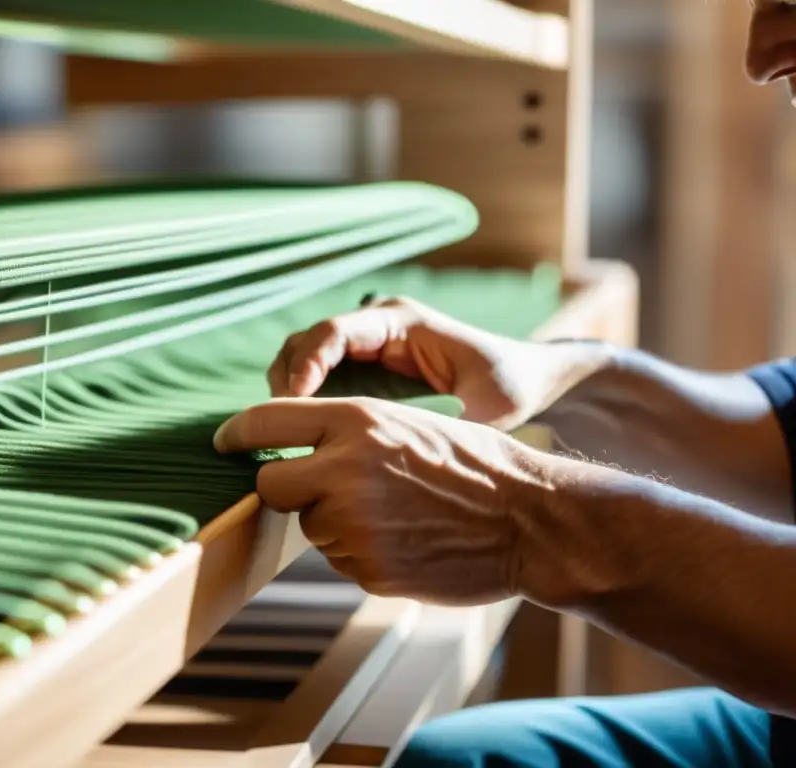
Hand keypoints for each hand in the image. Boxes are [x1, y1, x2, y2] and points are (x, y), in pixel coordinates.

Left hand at [213, 396, 554, 604]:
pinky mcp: (368, 569)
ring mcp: (354, 523)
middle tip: (326, 489)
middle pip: (270, 484)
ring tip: (396, 514)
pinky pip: (341, 559)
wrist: (530, 519)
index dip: (237, 434)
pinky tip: (406, 540)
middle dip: (288, 488)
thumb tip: (292, 450)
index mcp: (357, 420)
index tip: (225, 441)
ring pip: (310, 526)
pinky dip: (363, 552)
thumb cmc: (473, 464)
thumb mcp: (410, 423)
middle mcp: (344, 468)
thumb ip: (348, 432)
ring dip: (336, 523)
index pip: (266, 420)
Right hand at [268, 297, 607, 430]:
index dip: (306, 365)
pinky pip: (318, 379)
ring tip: (291, 436)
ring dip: (290, 392)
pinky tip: (309, 439)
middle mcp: (376, 326)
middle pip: (306, 341)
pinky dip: (305, 404)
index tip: (293, 403)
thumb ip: (447, 426)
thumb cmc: (509, 386)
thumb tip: (405, 453)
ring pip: (303, 358)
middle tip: (283, 428)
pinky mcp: (363, 369)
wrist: (526, 379)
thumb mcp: (488, 406)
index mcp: (400, 321)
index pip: (334, 331)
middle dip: (287, 379)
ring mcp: (366, 346)